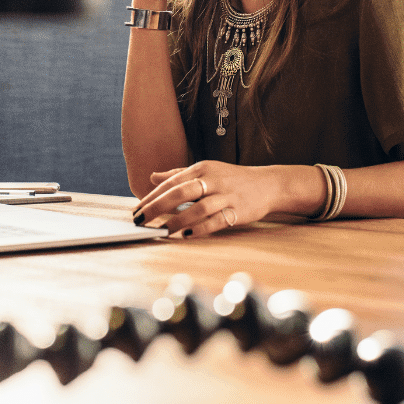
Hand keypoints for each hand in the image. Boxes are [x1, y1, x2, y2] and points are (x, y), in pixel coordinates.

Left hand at [132, 160, 275, 237]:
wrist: (267, 184)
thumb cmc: (232, 179)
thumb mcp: (206, 170)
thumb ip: (179, 174)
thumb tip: (152, 177)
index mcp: (202, 168)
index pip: (171, 182)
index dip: (151, 196)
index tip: (136, 210)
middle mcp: (213, 180)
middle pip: (180, 192)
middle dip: (157, 207)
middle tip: (141, 220)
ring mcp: (226, 195)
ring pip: (198, 207)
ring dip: (178, 220)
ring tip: (162, 231)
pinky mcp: (237, 211)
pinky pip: (216, 220)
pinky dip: (200, 228)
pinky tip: (186, 235)